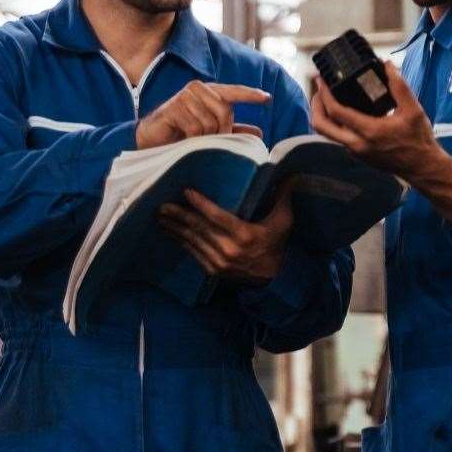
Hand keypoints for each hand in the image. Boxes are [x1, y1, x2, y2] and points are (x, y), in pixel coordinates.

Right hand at [136, 81, 270, 148]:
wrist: (150, 140)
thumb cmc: (180, 134)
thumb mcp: (210, 132)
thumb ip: (233, 130)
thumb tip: (259, 133)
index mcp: (208, 91)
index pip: (233, 91)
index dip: (250, 95)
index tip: (267, 98)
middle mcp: (197, 88)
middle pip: (225, 110)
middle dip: (222, 130)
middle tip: (210, 140)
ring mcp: (184, 96)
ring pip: (210, 121)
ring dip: (204, 137)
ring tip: (192, 140)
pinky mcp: (173, 108)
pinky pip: (195, 128)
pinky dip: (193, 139)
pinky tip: (183, 140)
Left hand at [158, 185, 294, 283]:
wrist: (274, 277)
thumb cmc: (277, 243)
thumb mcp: (284, 220)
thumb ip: (284, 196)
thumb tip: (290, 174)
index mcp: (245, 235)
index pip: (218, 217)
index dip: (201, 204)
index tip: (186, 192)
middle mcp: (229, 249)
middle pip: (200, 228)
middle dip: (179, 216)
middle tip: (163, 204)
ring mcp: (219, 262)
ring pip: (193, 241)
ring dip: (175, 228)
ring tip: (160, 216)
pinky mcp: (213, 270)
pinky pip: (193, 253)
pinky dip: (180, 241)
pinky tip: (170, 232)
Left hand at [310, 61, 451, 227]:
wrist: (421, 167)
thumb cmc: (419, 140)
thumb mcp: (414, 110)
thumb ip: (400, 87)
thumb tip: (387, 66)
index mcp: (369, 131)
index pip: (336, 112)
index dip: (325, 94)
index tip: (322, 80)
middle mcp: (356, 144)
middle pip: (321, 125)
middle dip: (315, 105)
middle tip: (319, 89)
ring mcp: (354, 151)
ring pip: (327, 133)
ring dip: (322, 114)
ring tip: (327, 96)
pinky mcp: (356, 154)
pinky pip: (337, 136)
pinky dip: (333, 122)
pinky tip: (341, 109)